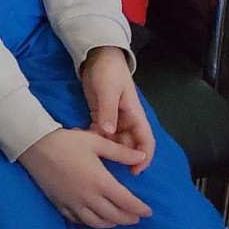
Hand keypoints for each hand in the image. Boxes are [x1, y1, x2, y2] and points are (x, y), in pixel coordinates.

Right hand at [17, 128, 152, 228]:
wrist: (34, 145)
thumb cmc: (67, 141)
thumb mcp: (95, 142)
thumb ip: (120, 153)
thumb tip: (141, 158)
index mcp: (100, 182)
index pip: (126, 202)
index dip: (139, 209)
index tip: (148, 212)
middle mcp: (89, 197)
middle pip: (114, 216)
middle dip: (128, 218)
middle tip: (136, 217)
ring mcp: (73, 203)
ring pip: (96, 222)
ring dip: (110, 223)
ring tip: (117, 220)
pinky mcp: (60, 204)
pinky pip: (78, 220)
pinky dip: (89, 222)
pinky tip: (93, 218)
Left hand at [79, 45, 154, 171]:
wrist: (97, 57)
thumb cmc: (109, 72)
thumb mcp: (108, 91)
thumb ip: (108, 111)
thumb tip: (109, 132)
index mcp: (135, 115)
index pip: (146, 142)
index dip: (143, 158)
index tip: (134, 172)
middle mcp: (126, 120)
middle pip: (127, 145)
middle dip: (118, 156)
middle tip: (102, 164)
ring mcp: (113, 119)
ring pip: (113, 141)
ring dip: (104, 147)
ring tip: (89, 151)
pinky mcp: (100, 115)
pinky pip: (100, 132)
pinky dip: (94, 137)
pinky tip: (82, 138)